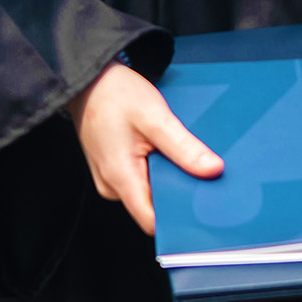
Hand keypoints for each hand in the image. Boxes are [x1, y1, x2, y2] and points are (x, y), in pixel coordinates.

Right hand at [76, 58, 218, 238]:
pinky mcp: (113, 171)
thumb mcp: (155, 117)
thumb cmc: (114, 94)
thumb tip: (213, 170)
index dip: (179, 219)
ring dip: (166, 179)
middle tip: (196, 171)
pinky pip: (141, 181)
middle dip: (177, 193)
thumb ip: (184, 147)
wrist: (89, 81)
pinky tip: (161, 151)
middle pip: (153, 208)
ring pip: (148, 193)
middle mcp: (112, 185)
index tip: (202, 207)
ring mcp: (111, 179)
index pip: (152, 221)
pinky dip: (156, 170)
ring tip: (174, 154)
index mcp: (120, 177)